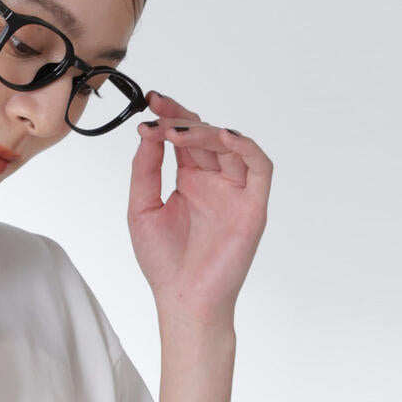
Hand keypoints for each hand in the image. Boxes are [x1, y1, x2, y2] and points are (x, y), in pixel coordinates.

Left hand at [127, 90, 272, 325]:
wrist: (184, 300)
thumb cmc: (164, 263)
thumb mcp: (142, 209)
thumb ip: (145, 170)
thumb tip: (149, 132)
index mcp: (190, 181)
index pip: (184, 138)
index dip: (170, 116)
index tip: (150, 101)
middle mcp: (215, 181)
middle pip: (206, 135)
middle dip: (183, 118)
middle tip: (160, 109)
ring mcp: (235, 192)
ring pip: (230, 145)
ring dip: (206, 132)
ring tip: (178, 131)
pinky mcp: (253, 205)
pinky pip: (259, 167)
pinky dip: (244, 148)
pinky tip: (222, 138)